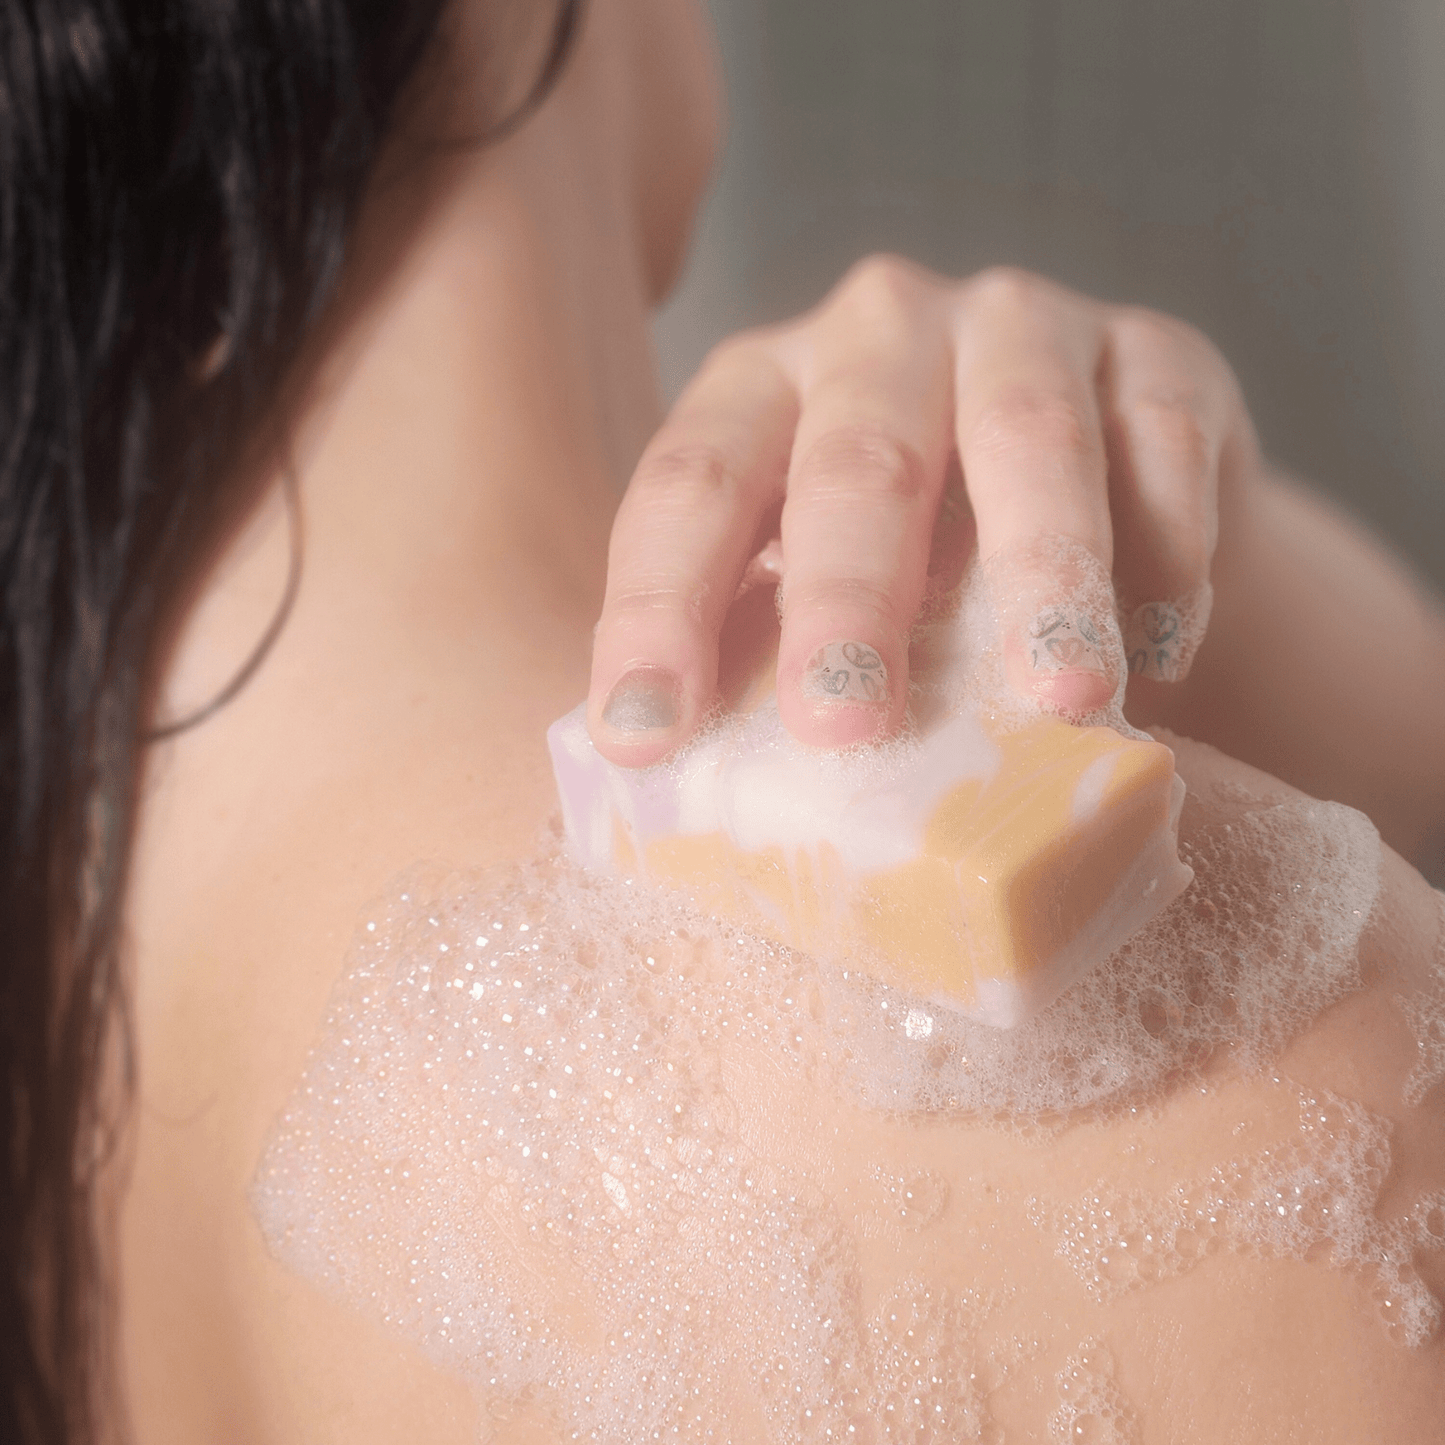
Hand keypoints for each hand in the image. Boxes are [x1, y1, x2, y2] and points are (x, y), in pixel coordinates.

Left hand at [587, 258, 1259, 764]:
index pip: (691, 486)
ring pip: (1028, 436)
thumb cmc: (924, 559)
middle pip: (854, 460)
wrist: (1092, 484)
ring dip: (1044, 572)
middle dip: (845, 598)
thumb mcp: (816, 582)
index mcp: (764, 386)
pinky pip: (1167, 435)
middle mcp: (880, 333)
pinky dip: (1169, 546)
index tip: (644, 737)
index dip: (659, 607)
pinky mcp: (1159, 351)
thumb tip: (674, 776)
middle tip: (842, 724)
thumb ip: (756, 645)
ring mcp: (1024, 328)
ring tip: (1060, 699)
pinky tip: (1162, 654)